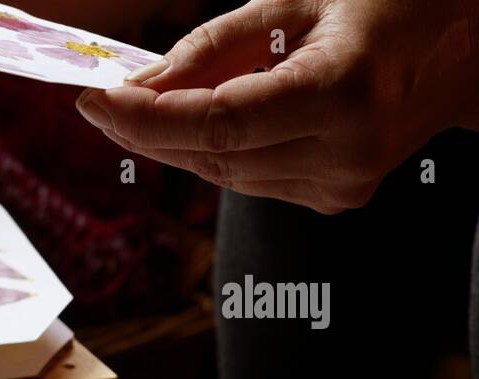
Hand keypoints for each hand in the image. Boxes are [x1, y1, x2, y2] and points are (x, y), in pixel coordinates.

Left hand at [75, 0, 478, 212]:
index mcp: (345, 91)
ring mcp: (344, 185)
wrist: (463, 41)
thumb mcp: (294, 0)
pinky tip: (196, 124)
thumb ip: (212, 48)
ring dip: (174, 144)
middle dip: (146, 131)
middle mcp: (348, 151)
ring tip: (138, 109)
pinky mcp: (336, 199)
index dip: (147, 119)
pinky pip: (249, 180)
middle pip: (214, 156)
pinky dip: (214, 153)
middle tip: (98, 103)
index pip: (218, 125)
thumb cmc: (382, 3)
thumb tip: (140, 87)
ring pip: (224, 175)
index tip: (95, 100)